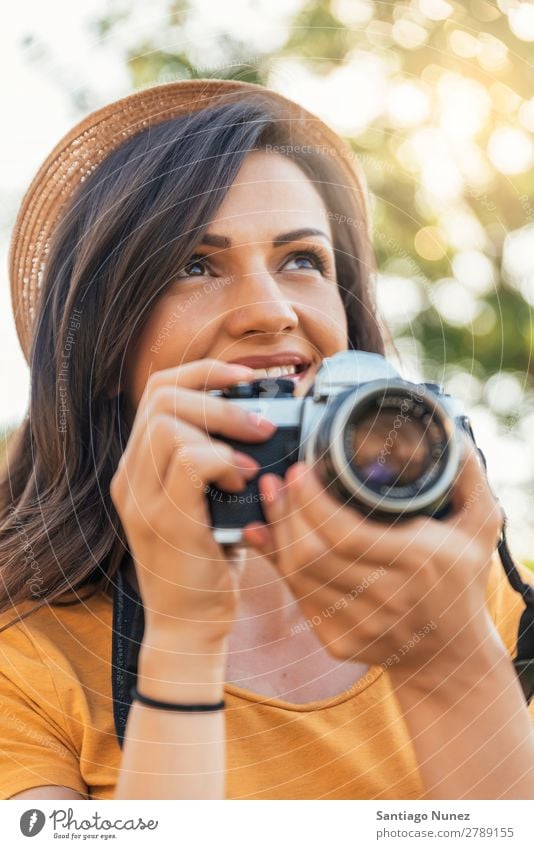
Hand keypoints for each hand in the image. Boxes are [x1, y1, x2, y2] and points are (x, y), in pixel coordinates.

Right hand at [110, 359, 275, 649]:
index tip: (246, 376)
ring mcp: (140, 499)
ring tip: (250, 461)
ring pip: (169, 423)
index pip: (157, 390)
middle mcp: (130, 476)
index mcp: (139, 465)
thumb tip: (264, 416)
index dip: (203, 372)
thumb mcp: (208, 500)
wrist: (188, 626)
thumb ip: (217, 459)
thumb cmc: (208, 560)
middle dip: (220, 396)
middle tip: (263, 422)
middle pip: (160, 397)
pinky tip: (242, 483)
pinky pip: (189, 461)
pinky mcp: (163, 522)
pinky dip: (223, 461)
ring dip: (223, 430)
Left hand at [243, 439, 503, 672]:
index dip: (312, 502)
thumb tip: (448, 433)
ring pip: (298, 575)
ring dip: (277, 532)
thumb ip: (467, 477)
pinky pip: (297, 597)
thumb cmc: (461, 579)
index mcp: (417, 562)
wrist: (450, 653)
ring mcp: (360, 626)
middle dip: (286, 511)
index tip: (300, 470)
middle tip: (279, 479)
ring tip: (272, 498)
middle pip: (312, 554)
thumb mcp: (480, 525)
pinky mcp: (338, 642)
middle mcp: (387, 598)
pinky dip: (277, 562)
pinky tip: (269, 534)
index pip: (348, 534)